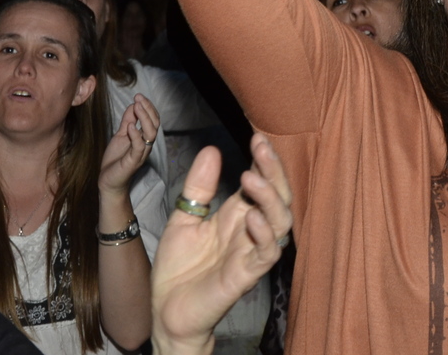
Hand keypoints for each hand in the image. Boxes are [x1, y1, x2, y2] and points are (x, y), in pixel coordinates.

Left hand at [99, 95, 160, 195]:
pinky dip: (136, 135)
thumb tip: (133, 105)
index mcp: (144, 138)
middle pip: (155, 124)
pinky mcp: (134, 161)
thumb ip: (128, 121)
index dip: (148, 107)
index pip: (153, 119)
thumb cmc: (116, 159)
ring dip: (145, 118)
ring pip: (150, 134)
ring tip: (137, 107)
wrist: (108, 181)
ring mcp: (141, 153)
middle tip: (139, 98)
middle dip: (148, 109)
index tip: (139, 96)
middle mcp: (146, 144)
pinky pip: (139, 147)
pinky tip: (130, 126)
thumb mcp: (121, 135)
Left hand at [152, 134, 292, 354]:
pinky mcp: (245, 275)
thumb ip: (198, 187)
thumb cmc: (179, 269)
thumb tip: (211, 149)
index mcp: (237, 215)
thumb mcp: (184, 217)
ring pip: (281, 222)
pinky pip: (267, 253)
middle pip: (278, 196)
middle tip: (261, 146)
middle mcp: (250, 231)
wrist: (166, 310)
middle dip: (274, 170)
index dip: (263, 160)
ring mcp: (250, 253)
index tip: (258, 137)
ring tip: (250, 178)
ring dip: (270, 198)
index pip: (261, 182)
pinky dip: (264, 233)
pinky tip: (251, 217)